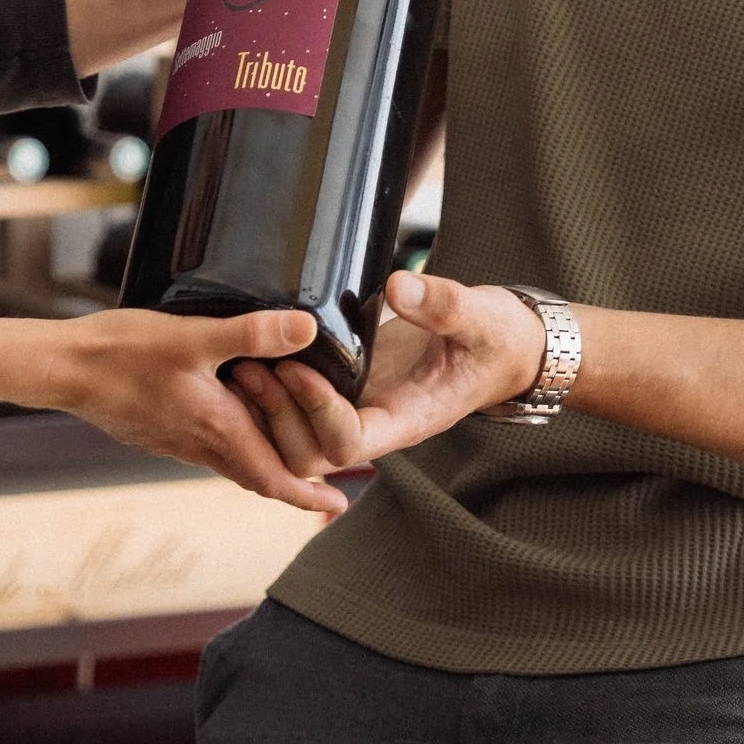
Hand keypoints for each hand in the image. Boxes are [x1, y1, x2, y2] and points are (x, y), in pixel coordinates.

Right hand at [49, 305, 350, 518]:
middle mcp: (198, 444)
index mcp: (217, 428)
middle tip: (325, 482)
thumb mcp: (193, 337)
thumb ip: (250, 334)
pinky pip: (204, 445)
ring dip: (261, 459)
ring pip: (230, 461)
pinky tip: (230, 413)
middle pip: (256, 475)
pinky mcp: (156, 428)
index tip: (339, 506)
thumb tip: (307, 328)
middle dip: (292, 481)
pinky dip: (231, 440)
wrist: (62, 369)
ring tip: (287, 445)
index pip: (273, 479)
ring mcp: (174, 440)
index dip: (309, 496)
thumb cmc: (123, 353)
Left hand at [229, 271, 544, 475]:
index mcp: (406, 420)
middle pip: (309, 456)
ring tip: (244, 359)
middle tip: (253, 366)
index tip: (299, 368)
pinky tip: (253, 353)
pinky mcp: (345, 390)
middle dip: (277, 418)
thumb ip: (445, 305)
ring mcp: (357, 410)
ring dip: (266, 408)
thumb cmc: (496, 340)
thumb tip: (399, 287)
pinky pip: (296, 408)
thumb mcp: (481, 319)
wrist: (499, 347)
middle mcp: (375, 425)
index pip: (348, 443)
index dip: (317, 412)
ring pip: (294, 439)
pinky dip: (271, 391)